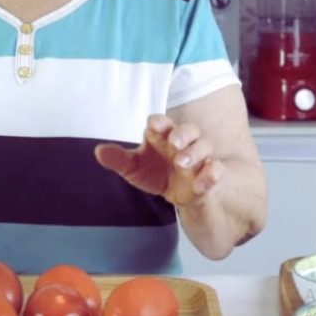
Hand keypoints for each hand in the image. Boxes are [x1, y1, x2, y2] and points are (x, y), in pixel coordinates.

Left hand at [94, 115, 224, 208]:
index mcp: (162, 135)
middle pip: (188, 129)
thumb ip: (118, 159)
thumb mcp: (134, 168)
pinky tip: (200, 185)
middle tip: (174, 143)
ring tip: (182, 163)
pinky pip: (217, 169)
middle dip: (182, 134)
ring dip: (195, 153)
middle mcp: (183, 141)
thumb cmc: (154, 171)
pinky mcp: (210, 172)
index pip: (161, 122)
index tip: (153, 127)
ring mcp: (199, 156)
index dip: (158, 122)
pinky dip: (211, 175)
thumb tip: (98, 151)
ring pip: (205, 145)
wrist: (177, 193)